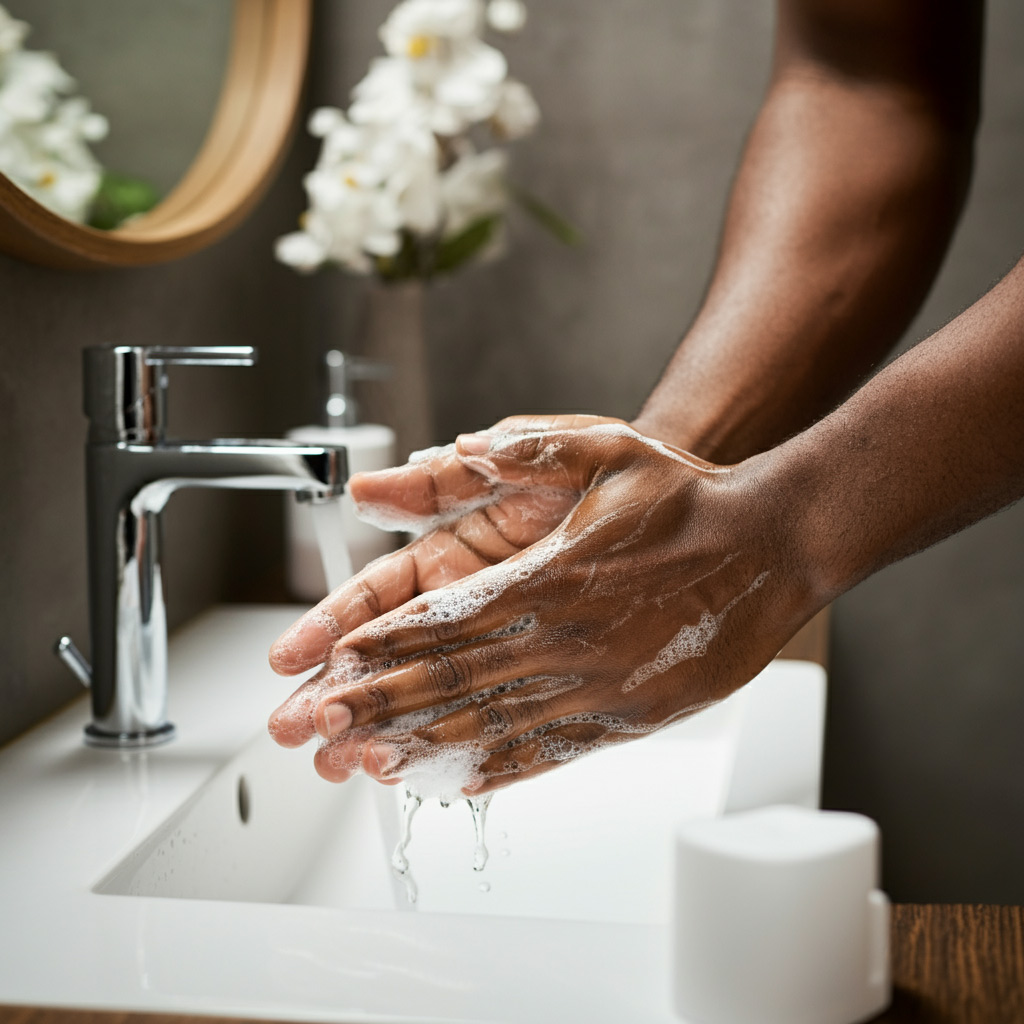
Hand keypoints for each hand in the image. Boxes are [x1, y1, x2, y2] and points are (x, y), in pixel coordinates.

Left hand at [269, 418, 818, 796]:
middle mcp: (566, 638)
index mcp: (550, 575)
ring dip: (422, 743)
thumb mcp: (609, 448)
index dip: (384, 644)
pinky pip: (550, 751)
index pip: (445, 617)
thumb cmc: (689, 500)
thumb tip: (459, 448)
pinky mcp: (628, 717)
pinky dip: (498, 769)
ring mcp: (597, 685)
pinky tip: (459, 782)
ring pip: (492, 723)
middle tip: (321, 724)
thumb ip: (529, 451)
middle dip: (379, 701)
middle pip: (453, 678)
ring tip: (367, 762)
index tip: (332, 663)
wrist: (770, 546)